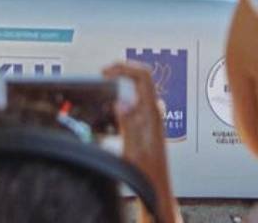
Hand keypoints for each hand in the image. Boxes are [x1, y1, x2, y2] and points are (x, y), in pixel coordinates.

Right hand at [103, 61, 180, 222]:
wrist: (155, 190)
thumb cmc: (147, 175)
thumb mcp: (133, 150)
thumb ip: (128, 124)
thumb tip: (121, 102)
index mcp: (152, 113)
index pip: (143, 76)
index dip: (124, 67)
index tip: (106, 70)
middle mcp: (153, 112)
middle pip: (140, 78)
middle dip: (120, 72)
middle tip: (102, 75)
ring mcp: (150, 117)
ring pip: (136, 89)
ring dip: (121, 84)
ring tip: (105, 86)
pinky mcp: (146, 124)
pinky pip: (134, 101)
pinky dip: (121, 97)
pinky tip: (111, 106)